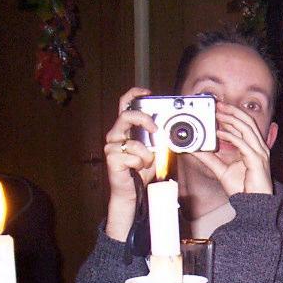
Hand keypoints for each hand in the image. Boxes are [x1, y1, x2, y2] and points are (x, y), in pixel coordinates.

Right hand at [103, 87, 156, 239]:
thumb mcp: (154, 149)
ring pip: (134, 143)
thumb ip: (158, 137)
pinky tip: (136, 169)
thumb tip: (171, 127)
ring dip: (146, 155)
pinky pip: (133, 158)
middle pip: (127, 116)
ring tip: (145, 163)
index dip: (134, 94)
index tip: (147, 92)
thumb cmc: (141, 168)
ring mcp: (111, 146)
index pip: (124, 104)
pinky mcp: (111, 159)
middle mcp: (115, 134)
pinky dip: (141, 164)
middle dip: (144, 120)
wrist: (131, 190)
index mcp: (125, 128)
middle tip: (155, 129)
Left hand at [191, 101, 272, 195]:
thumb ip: (209, 159)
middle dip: (232, 111)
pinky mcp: (256, 160)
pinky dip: (230, 136)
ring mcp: (260, 153)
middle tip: (217, 105)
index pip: (245, 125)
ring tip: (218, 114)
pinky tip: (218, 133)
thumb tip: (195, 150)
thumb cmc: (243, 188)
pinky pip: (243, 144)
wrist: (254, 204)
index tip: (219, 108)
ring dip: (231, 119)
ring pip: (246, 128)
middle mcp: (259, 147)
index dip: (233, 114)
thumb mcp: (221, 170)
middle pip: (247, 121)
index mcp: (253, 147)